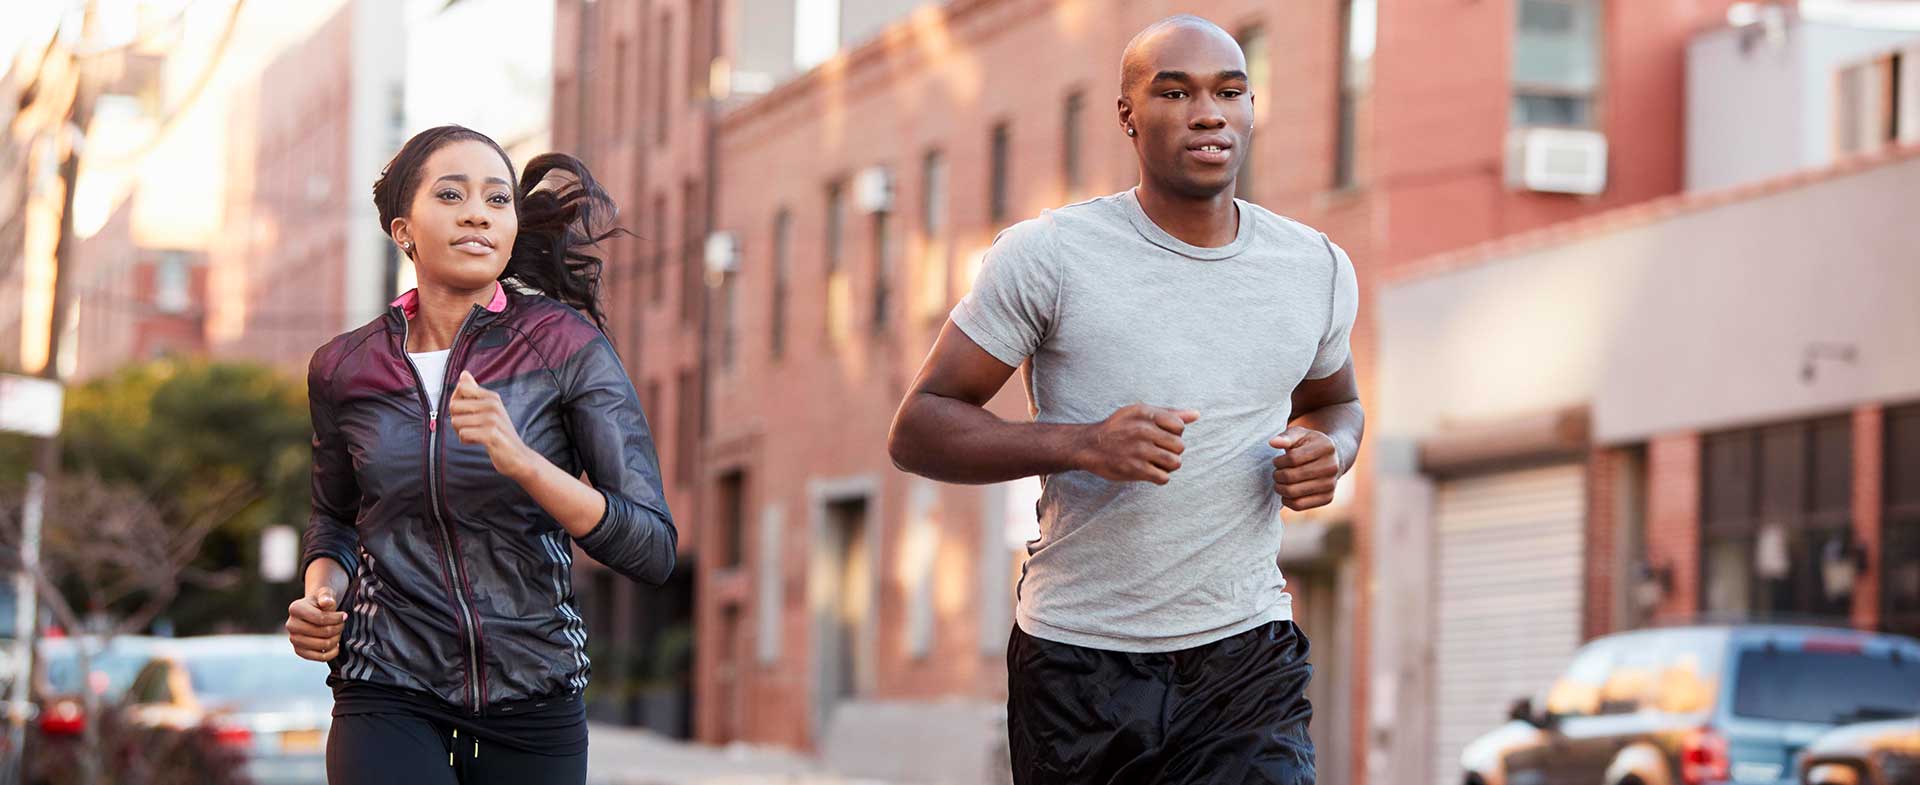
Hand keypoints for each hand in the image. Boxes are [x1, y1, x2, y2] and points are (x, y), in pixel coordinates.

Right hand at [286, 586, 345, 661]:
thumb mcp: (325, 594)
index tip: (344, 616)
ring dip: (336, 639)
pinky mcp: (299, 651)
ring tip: (338, 632)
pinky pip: (319, 658)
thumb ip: (326, 596)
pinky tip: (336, 645)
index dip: (337, 618)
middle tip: (342, 624)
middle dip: (338, 628)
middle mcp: (291, 625)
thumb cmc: (322, 601)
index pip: (321, 618)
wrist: (315, 611)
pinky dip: (332, 653)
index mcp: (295, 608)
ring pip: (323, 645)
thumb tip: (326, 602)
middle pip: (323, 632)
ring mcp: (293, 639)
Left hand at [449, 371, 535, 479]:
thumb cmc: (501, 434)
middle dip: (457, 420)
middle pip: (454, 406)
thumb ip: (475, 392)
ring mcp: (492, 419)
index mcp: (492, 396)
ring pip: (456, 422)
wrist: (519, 457)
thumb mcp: (490, 409)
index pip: (461, 388)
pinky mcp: (491, 433)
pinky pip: (463, 434)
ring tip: (477, 435)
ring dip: (462, 432)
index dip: (458, 403)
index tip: (469, 413)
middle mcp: (493, 404)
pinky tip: (480, 442)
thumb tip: (464, 374)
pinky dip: (467, 441)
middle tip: (472, 427)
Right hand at [1075, 403, 1198, 484]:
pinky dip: (1160, 477)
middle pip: (1180, 446)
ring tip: (1157, 462)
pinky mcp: (1135, 469)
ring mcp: (1139, 451)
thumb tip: (1196, 414)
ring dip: (1169, 465)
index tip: (1161, 436)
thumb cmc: (1118, 428)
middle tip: (1158, 451)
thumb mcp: (1140, 413)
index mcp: (1146, 414)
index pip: (1179, 426)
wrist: (1090, 445)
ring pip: (1175, 463)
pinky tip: (1151, 471)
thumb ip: (1169, 413)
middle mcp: (1143, 431)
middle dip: (1172, 450)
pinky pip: (1163, 478)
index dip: (1174, 433)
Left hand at [1270, 426, 1339, 510]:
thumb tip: (1273, 443)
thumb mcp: (1300, 435)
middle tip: (1276, 473)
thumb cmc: (1310, 445)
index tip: (1277, 461)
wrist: (1332, 460)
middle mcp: (1332, 466)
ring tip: (1279, 482)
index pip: (1292, 458)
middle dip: (1277, 475)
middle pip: (1292, 476)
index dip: (1278, 461)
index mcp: (1326, 447)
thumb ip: (1286, 437)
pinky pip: (1299, 505)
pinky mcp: (1328, 498)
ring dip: (1280, 488)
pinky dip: (1287, 500)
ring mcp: (1331, 484)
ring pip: (1293, 492)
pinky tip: (1286, 493)